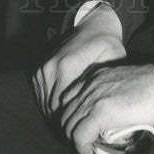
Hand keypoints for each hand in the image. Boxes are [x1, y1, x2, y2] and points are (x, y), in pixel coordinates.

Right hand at [32, 3, 125, 118]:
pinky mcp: (39, 71)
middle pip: (53, 108)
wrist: (93, 26)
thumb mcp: (114, 58)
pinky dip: (52, 106)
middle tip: (82, 127)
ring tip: (76, 120)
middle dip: (67, 121)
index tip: (87, 127)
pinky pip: (41, 97)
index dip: (75, 121)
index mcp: (67, 66)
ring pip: (45, 105)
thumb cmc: (106, 44)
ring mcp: (43, 69)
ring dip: (58, 115)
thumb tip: (105, 106)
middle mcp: (51, 68)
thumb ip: (108, 81)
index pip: (64, 107)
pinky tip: (68, 108)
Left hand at [59, 62, 153, 153]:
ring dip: (78, 139)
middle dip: (74, 129)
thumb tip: (111, 120)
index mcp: (100, 75)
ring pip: (69, 124)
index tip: (86, 128)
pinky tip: (93, 152)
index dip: (76, 116)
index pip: (71, 97)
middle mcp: (93, 83)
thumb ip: (115, 97)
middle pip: (66, 112)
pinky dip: (83, 148)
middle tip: (89, 141)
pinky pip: (79, 135)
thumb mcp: (129, 86)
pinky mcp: (102, 111)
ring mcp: (96, 96)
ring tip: (92, 147)